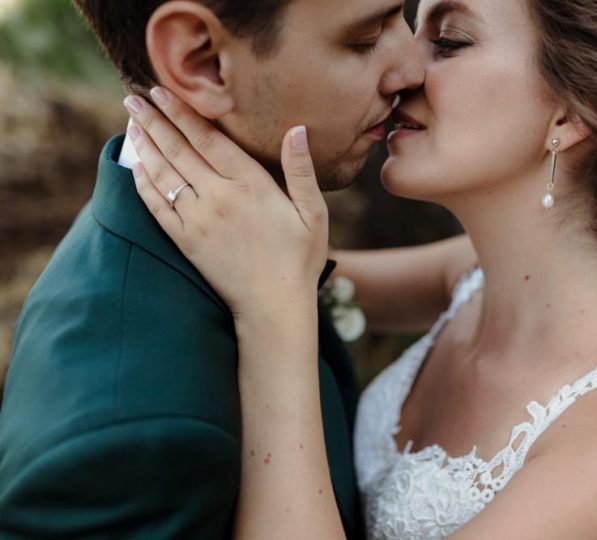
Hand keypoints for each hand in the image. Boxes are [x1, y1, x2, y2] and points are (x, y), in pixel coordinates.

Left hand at [124, 87, 327, 319]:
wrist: (273, 306)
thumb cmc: (299, 258)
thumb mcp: (313, 213)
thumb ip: (301, 170)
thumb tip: (297, 130)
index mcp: (250, 185)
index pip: (208, 139)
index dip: (182, 113)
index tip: (162, 92)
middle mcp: (217, 197)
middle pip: (178, 150)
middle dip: (154, 121)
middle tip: (133, 98)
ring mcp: (197, 220)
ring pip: (162, 174)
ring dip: (144, 145)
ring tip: (131, 123)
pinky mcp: (185, 241)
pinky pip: (156, 206)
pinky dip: (143, 183)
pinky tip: (136, 167)